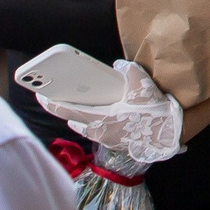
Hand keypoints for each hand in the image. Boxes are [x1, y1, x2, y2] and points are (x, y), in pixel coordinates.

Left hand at [44, 59, 182, 165]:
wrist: (169, 134)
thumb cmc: (154, 111)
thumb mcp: (143, 85)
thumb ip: (129, 71)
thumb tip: (119, 65)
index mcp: (101, 118)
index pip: (68, 110)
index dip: (51, 102)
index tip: (39, 94)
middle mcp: (100, 131)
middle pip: (73, 120)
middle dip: (63, 109)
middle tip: (55, 99)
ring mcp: (107, 139)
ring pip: (85, 128)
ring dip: (78, 118)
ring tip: (76, 107)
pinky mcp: (116, 143)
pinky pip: (97, 133)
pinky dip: (93, 124)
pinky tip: (100, 116)